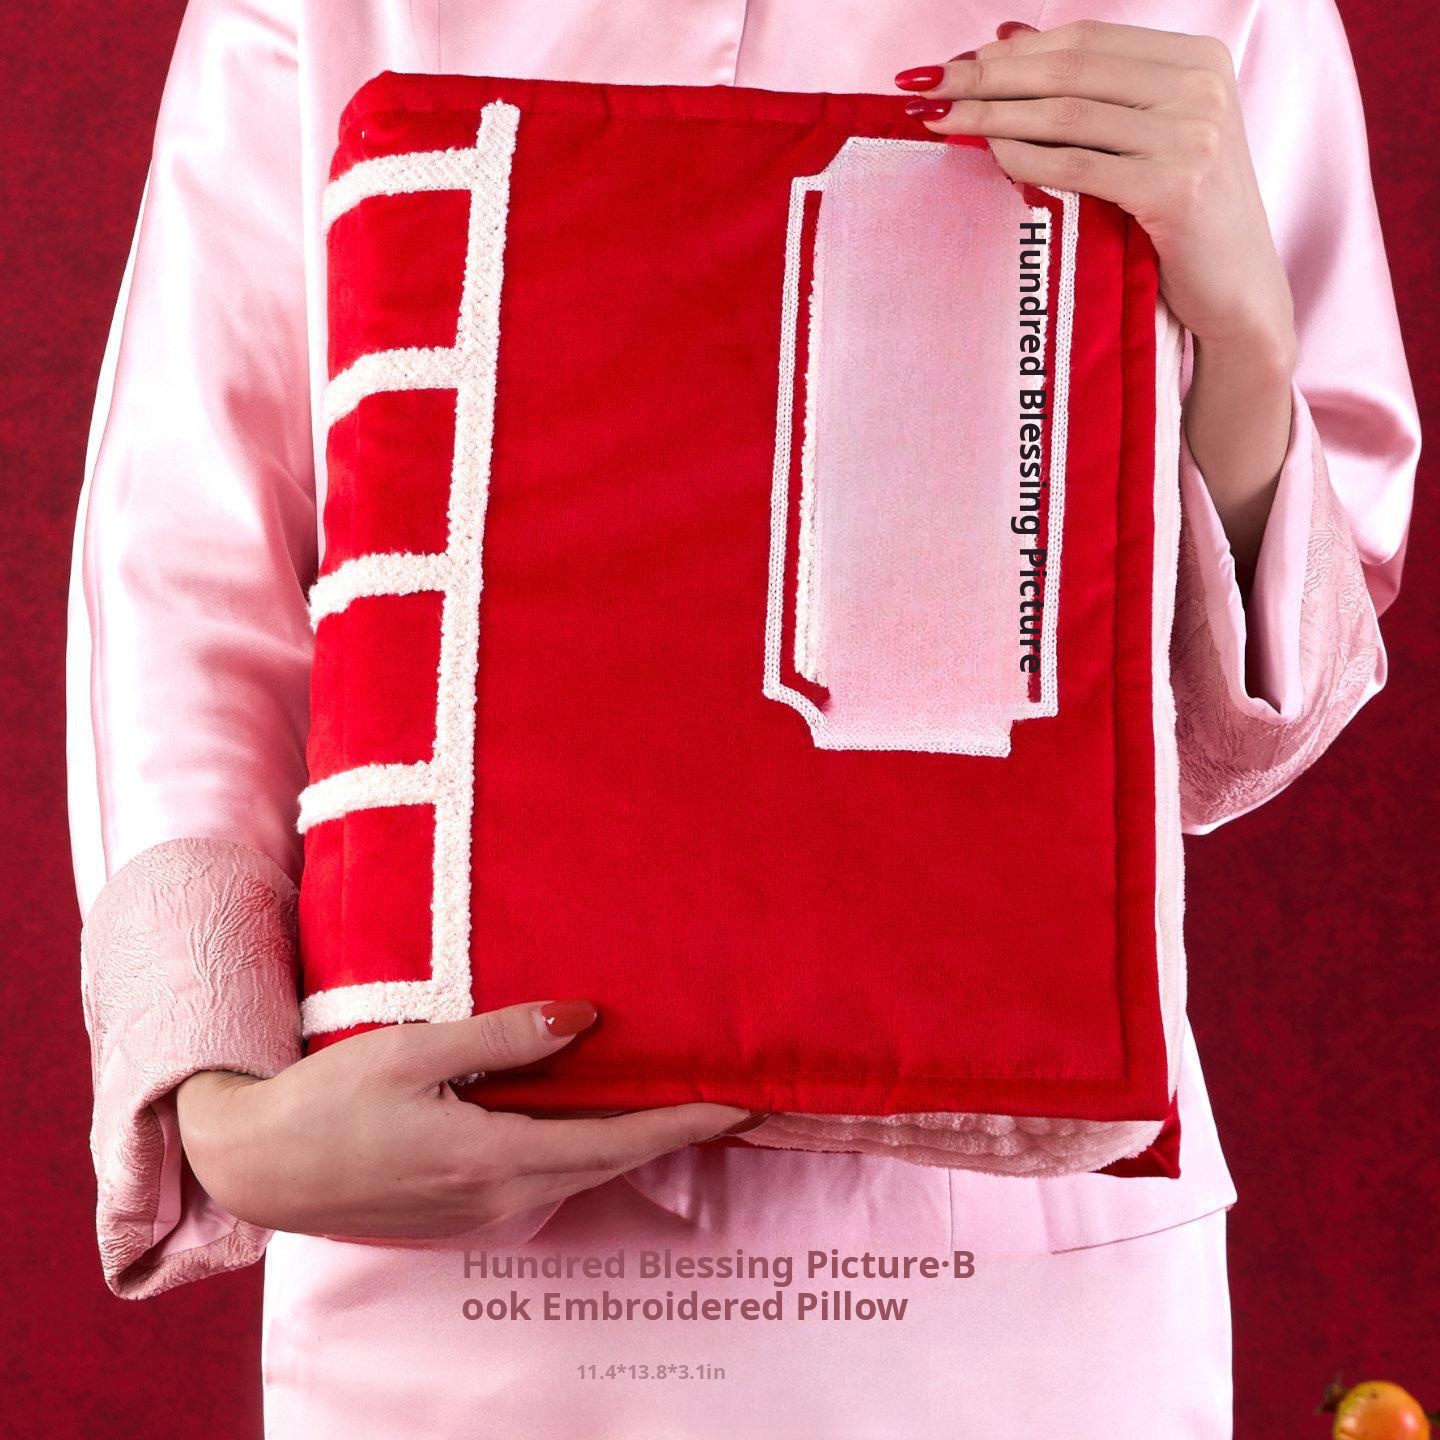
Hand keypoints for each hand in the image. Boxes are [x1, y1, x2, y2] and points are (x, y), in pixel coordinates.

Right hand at [175, 1000, 748, 1240]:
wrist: (257, 1165)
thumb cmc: (327, 1101)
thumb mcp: (414, 1053)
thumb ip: (502, 1038)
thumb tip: (585, 1019)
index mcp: (493, 1157)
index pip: (615, 1140)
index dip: (682, 1122)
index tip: (739, 1104)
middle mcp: (498, 1195)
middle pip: (610, 1162)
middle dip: (675, 1134)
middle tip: (731, 1104)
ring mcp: (480, 1210)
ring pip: (579, 1172)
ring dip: (633, 1142)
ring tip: (677, 1105)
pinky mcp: (461, 1208)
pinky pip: (544, 1176)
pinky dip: (586, 1149)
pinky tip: (593, 1119)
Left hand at [894, 18, 1296, 357]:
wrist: (1236, 293)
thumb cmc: (1181, 220)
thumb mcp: (1144, 140)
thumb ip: (1089, 89)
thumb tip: (1007, 34)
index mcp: (1196, 60)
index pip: (1085, 40)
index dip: (1012, 49)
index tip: (953, 63)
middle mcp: (1200, 86)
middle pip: (1070, 68)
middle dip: (988, 74)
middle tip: (925, 84)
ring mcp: (1192, 134)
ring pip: (1066, 112)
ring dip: (992, 114)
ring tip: (938, 119)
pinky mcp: (1174, 187)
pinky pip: (1077, 165)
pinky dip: (1024, 158)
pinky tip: (988, 157)